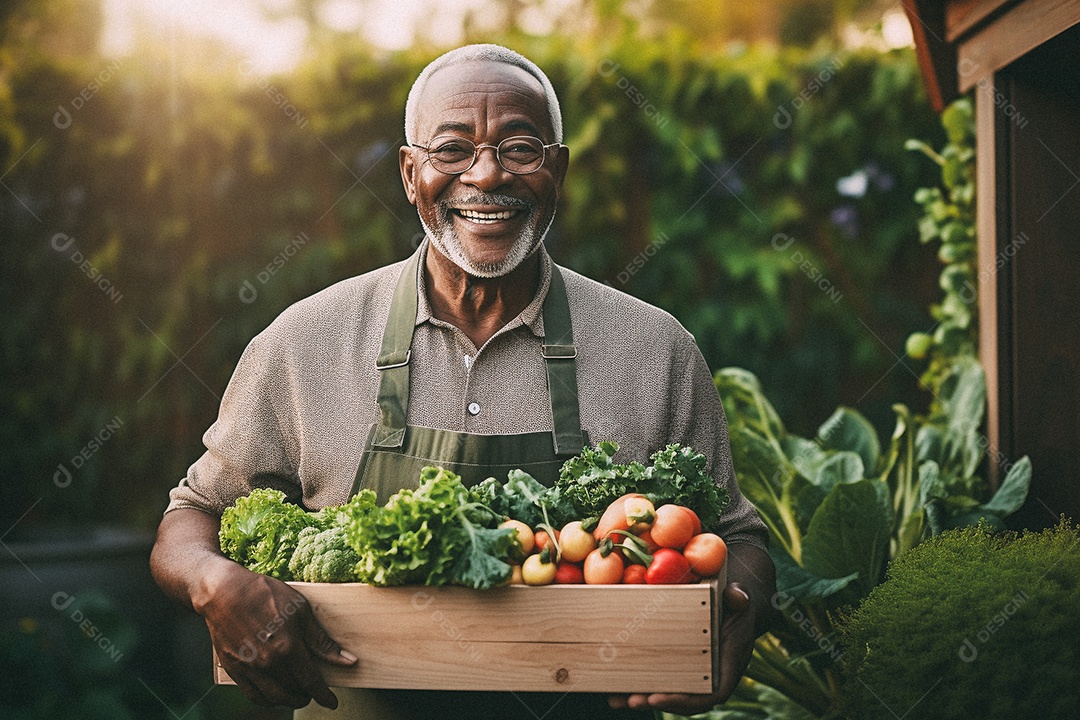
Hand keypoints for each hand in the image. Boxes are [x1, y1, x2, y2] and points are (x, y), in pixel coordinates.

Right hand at [198, 561, 356, 708]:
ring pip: (274, 697)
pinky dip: (267, 700)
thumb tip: (347, 660)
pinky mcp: (234, 669)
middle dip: (307, 695)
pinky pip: (253, 695)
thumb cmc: (265, 594)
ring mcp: (249, 668)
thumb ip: (322, 640)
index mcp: (287, 648)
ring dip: (289, 700)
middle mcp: (268, 663)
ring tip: (297, 694)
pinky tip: (275, 694)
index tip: (332, 702)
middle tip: (313, 692)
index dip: (324, 695)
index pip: (311, 681)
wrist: (224, 591)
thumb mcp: (300, 610)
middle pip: (293, 691)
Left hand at [607, 582, 756, 713]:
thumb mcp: (740, 601)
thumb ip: (740, 599)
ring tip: (615, 698)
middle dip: (655, 700)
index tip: (657, 698)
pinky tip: (614, 684)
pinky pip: (657, 678)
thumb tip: (736, 595)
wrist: (728, 609)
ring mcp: (691, 675)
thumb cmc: (735, 606)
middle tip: (632, 699)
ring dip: (640, 697)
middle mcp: (708, 678)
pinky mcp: (677, 666)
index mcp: (726, 669)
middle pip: (681, 699)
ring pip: (665, 693)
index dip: (683, 702)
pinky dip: (636, 682)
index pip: (708, 696)